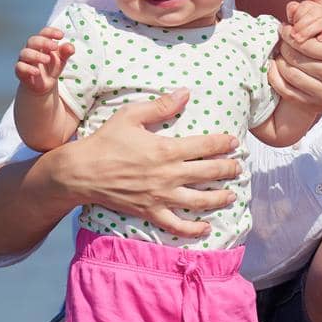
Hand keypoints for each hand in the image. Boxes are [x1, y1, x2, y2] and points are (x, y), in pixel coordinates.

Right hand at [14, 27, 74, 94]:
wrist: (43, 85)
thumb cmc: (51, 68)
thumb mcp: (61, 60)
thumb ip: (66, 52)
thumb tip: (71, 47)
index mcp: (42, 43)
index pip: (44, 32)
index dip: (51, 32)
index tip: (61, 35)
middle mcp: (31, 49)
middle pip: (33, 40)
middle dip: (44, 42)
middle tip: (55, 47)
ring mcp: (24, 59)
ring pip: (25, 53)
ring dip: (36, 55)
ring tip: (47, 60)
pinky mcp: (20, 71)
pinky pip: (20, 67)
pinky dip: (28, 68)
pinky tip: (37, 72)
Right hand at [52, 88, 240, 240]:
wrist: (82, 171)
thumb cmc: (106, 140)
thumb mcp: (131, 115)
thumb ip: (161, 105)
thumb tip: (186, 93)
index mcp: (166, 149)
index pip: (205, 146)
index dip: (223, 144)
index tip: (234, 143)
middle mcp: (168, 175)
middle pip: (208, 173)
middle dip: (228, 169)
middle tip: (239, 168)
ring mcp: (160, 196)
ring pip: (199, 200)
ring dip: (220, 198)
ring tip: (231, 195)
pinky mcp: (150, 212)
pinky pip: (177, 225)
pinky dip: (194, 229)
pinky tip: (206, 227)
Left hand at [270, 0, 321, 117]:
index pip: (305, 40)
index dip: (289, 32)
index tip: (285, 27)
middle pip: (294, 56)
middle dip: (283, 45)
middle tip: (282, 40)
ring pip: (289, 73)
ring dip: (279, 60)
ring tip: (281, 53)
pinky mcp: (317, 106)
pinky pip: (287, 92)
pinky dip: (276, 78)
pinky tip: (277, 68)